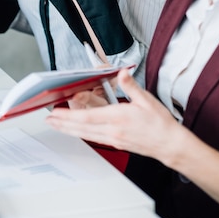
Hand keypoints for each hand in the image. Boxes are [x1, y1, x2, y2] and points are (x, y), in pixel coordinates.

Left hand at [46, 69, 180, 159]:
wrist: (170, 144)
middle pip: (81, 127)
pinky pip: (93, 137)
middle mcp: (113, 130)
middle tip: (48, 118)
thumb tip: (122, 73)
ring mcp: (113, 139)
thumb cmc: (160, 123)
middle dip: (62, 123)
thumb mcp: (146, 100)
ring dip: (68, 129)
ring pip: (85, 134)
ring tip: (54, 124)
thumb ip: (130, 86)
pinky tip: (73, 130)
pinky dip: (80, 133)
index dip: (69, 115)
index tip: (56, 112)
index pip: (88, 117)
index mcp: (119, 117)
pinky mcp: (115, 143)